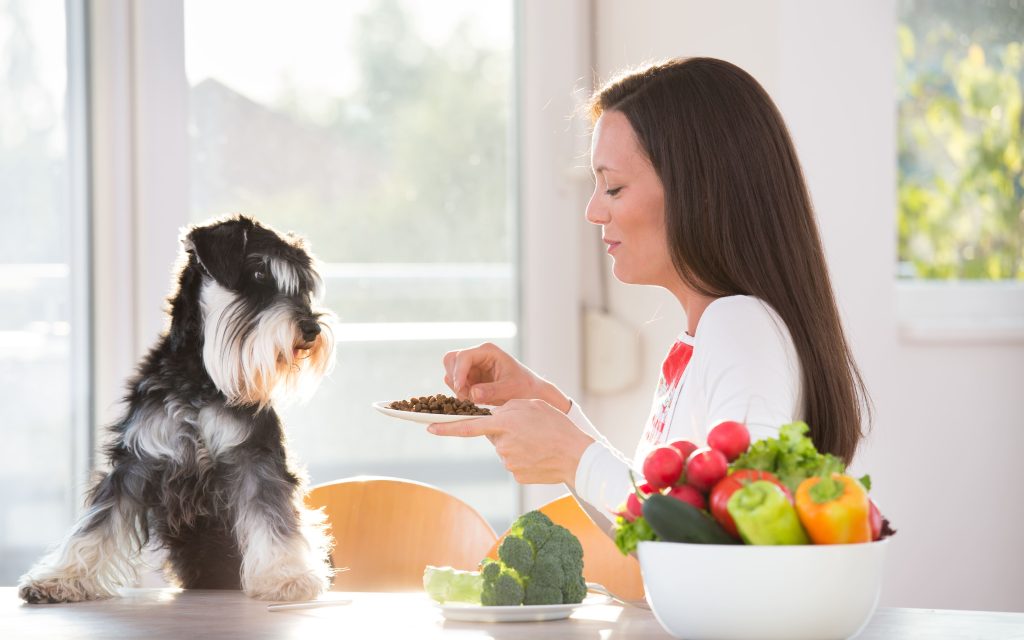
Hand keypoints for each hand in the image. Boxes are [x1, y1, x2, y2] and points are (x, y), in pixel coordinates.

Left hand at [427, 399, 593, 485]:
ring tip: (538, 443)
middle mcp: (502, 444)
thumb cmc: (556, 426)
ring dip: (516, 445)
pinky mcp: (516, 475)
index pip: (468, 425)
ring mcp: (508, 462)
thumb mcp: (531, 405)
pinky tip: (539, 456)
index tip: (428, 426)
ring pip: (504, 450)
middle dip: (505, 432)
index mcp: (505, 423)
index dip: (446, 427)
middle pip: (494, 436)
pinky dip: (524, 458)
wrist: (576, 456)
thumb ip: (507, 408)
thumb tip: (493, 418)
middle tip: (529, 430)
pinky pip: (515, 463)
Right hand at [442, 342, 569, 411]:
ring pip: (451, 372)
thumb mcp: (510, 389)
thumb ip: (491, 391)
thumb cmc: (524, 387)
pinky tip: (474, 400)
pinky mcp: (470, 377)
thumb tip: (472, 393)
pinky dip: (460, 393)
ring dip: (457, 387)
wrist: (530, 393)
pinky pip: (455, 383)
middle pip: (451, 360)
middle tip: (466, 396)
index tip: (460, 389)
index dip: (459, 372)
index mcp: (488, 351)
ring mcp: (472, 366)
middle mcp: (477, 355)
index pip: (464, 356)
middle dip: (455, 379)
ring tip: (474, 399)